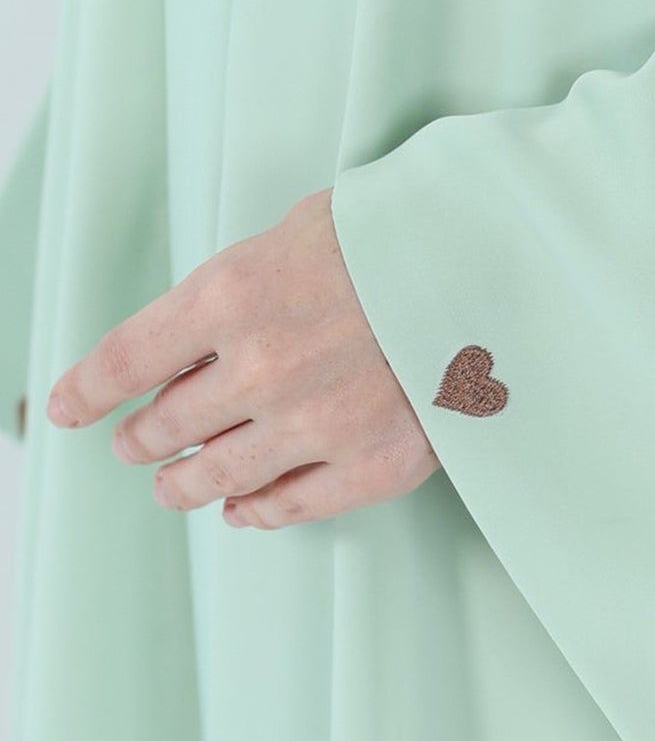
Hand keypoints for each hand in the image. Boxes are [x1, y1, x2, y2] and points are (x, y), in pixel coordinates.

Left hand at [44, 188, 440, 528]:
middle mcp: (263, 366)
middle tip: (136, 442)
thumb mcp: (299, 228)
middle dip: (140, 437)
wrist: (500, 261)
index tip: (68, 409)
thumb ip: (238, 286)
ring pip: (217, 476)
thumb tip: (193, 339)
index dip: (86, 392)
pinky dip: (257, 511)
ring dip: (183, 484)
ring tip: (175, 485)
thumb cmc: (402, 232)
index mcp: (233, 294)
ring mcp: (319, 422)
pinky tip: (243, 507)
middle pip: (164, 425)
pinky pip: (292, 506)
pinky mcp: (374, 461)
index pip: (125, 359)